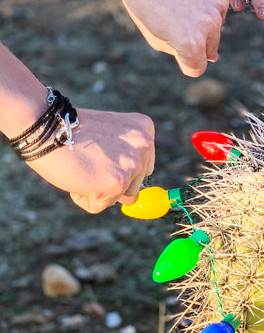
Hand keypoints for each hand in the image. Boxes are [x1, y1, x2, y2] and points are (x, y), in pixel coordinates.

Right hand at [27, 108, 154, 213]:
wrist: (47, 126)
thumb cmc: (71, 131)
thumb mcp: (111, 135)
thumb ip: (126, 155)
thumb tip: (133, 196)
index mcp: (145, 129)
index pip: (143, 167)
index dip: (118, 168)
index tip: (100, 155)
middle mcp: (145, 146)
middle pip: (135, 185)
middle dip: (110, 181)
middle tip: (89, 160)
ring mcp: (133, 165)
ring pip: (119, 197)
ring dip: (98, 190)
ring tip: (83, 167)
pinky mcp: (116, 183)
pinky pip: (98, 206)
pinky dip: (82, 197)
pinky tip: (76, 174)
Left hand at [117, 0, 230, 76]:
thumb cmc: (143, 0)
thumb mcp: (154, 35)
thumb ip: (180, 53)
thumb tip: (212, 57)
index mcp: (190, 41)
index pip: (198, 67)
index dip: (186, 61)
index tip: (175, 44)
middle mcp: (210, 24)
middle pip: (211, 46)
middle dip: (196, 38)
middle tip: (175, 18)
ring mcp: (219, 2)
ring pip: (218, 22)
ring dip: (204, 17)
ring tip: (182, 0)